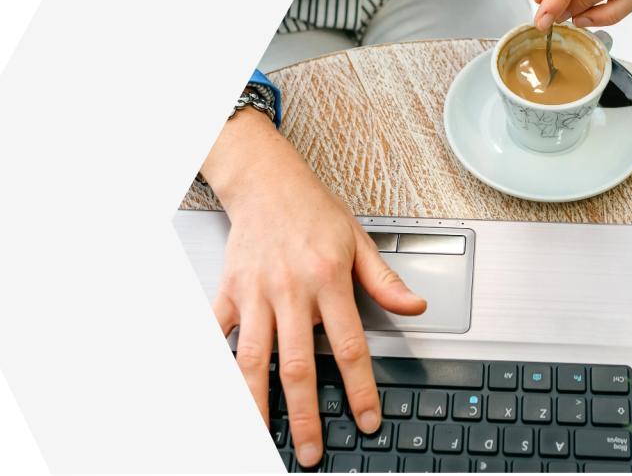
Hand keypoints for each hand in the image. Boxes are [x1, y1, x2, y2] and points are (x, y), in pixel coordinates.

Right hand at [200, 106, 426, 467]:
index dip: (359, 389)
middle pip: (299, 365)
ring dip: (259, 404)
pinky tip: (220, 392)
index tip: (365, 420)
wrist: (267, 182)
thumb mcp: (360, 240)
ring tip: (262, 438)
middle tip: (310, 450)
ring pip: (254, 359)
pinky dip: (215, 363)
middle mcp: (291, 290)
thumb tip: (416, 307)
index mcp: (329, 280)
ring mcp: (256, 293)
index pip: (350, 346)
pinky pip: (217, 332)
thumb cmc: (314, 210)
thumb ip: (386, 281)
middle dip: (305, 415)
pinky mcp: (229, 291)